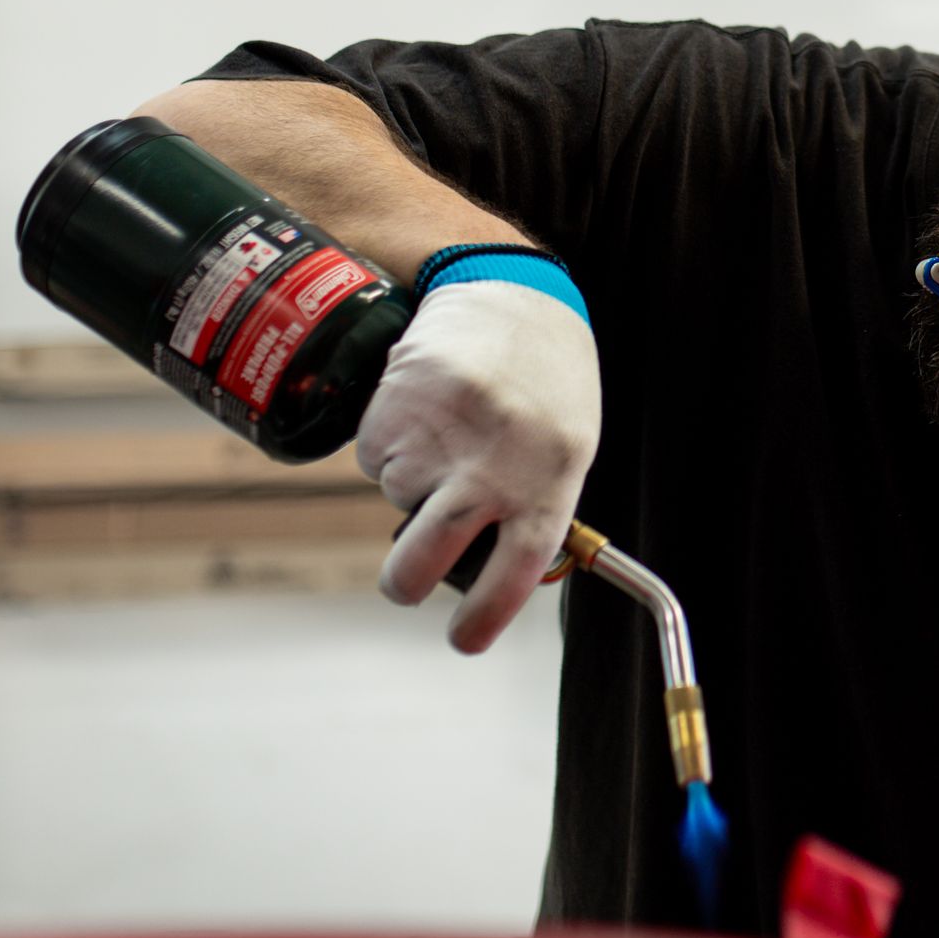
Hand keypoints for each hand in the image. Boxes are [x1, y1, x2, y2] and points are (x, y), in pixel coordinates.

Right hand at [355, 280, 601, 652]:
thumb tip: (486, 572)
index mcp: (546, 486)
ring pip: (397, 497)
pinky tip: (423, 413)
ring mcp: (439, 440)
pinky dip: (388, 446)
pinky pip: (373, 456)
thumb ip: (530, 508)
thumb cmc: (546, 385)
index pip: (511, 575)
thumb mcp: (564, 450)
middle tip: (403, 583)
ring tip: (446, 436)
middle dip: (402, 583)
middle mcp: (492, 469)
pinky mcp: (396, 409)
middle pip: (422, 559)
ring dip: (409, 483)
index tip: (463, 640)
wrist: (511, 297)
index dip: (483, 618)